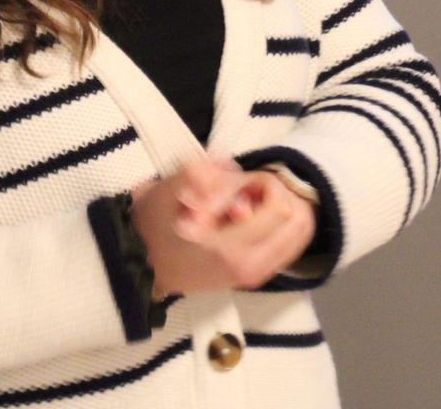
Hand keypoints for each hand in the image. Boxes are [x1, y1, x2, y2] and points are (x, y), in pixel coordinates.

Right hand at [131, 157, 317, 294]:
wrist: (140, 265)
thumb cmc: (153, 225)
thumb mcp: (166, 191)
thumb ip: (196, 173)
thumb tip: (225, 163)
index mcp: (229, 249)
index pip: (281, 206)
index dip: (262, 182)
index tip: (238, 181)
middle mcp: (249, 267)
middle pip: (299, 219)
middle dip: (277, 196)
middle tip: (247, 191)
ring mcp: (255, 276)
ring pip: (301, 232)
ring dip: (282, 211)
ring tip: (250, 205)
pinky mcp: (255, 277)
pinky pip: (291, 244)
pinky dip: (281, 226)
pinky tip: (253, 219)